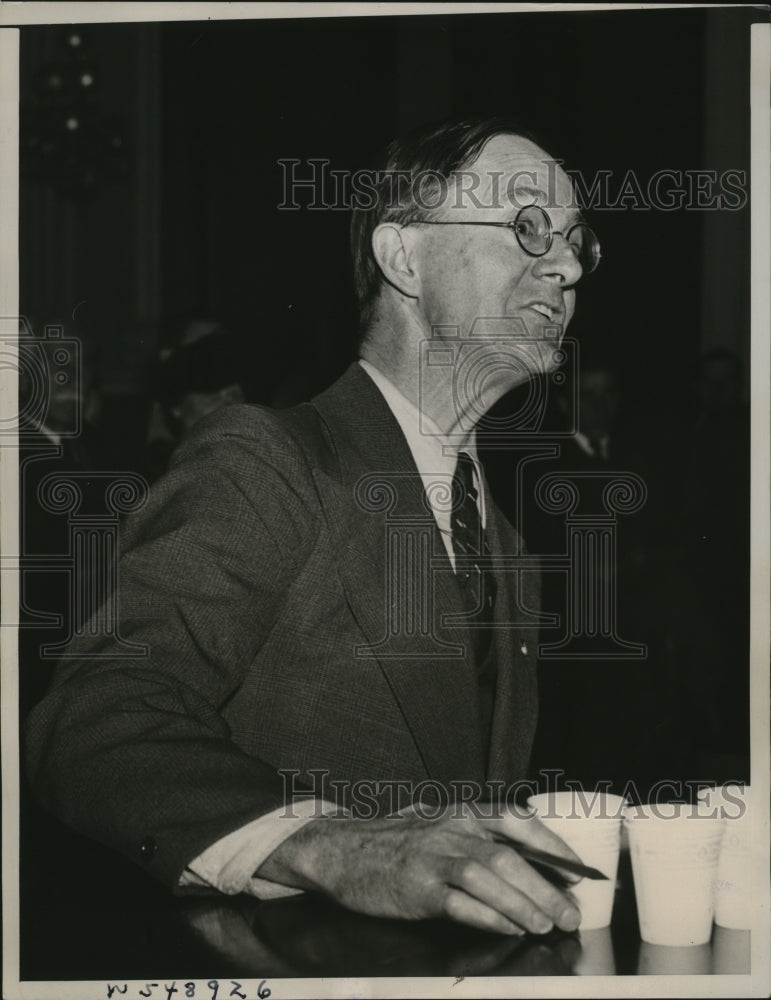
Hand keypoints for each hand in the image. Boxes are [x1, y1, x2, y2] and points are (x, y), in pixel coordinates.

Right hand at [256, 806, 582, 935]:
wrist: (342, 850)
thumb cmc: (395, 840)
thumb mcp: (438, 824)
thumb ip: (476, 836)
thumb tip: (528, 863)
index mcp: (461, 811)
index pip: (517, 821)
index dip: (552, 845)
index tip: (577, 870)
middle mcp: (451, 829)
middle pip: (509, 855)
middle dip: (547, 886)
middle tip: (570, 912)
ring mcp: (433, 858)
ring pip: (490, 877)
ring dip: (524, 904)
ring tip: (547, 924)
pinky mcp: (417, 889)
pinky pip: (462, 905)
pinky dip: (490, 918)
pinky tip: (509, 928)